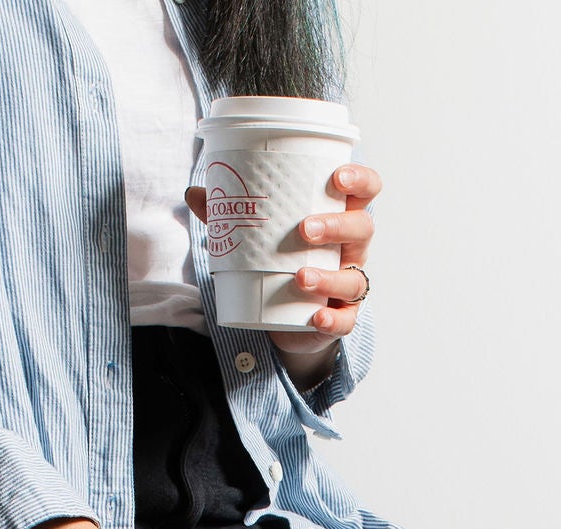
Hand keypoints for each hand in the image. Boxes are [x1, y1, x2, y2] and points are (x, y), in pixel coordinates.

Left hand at [187, 160, 378, 366]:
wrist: (284, 317)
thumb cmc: (280, 261)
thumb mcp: (258, 235)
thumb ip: (230, 215)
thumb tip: (196, 193)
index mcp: (338, 218)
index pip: (364, 192)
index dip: (359, 180)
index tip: (338, 176)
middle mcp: (351, 250)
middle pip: (362, 229)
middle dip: (337, 226)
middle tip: (305, 229)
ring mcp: (348, 284)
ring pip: (354, 279)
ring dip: (329, 277)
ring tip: (300, 277)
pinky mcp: (340, 318)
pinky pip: (345, 320)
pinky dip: (332, 319)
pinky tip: (316, 317)